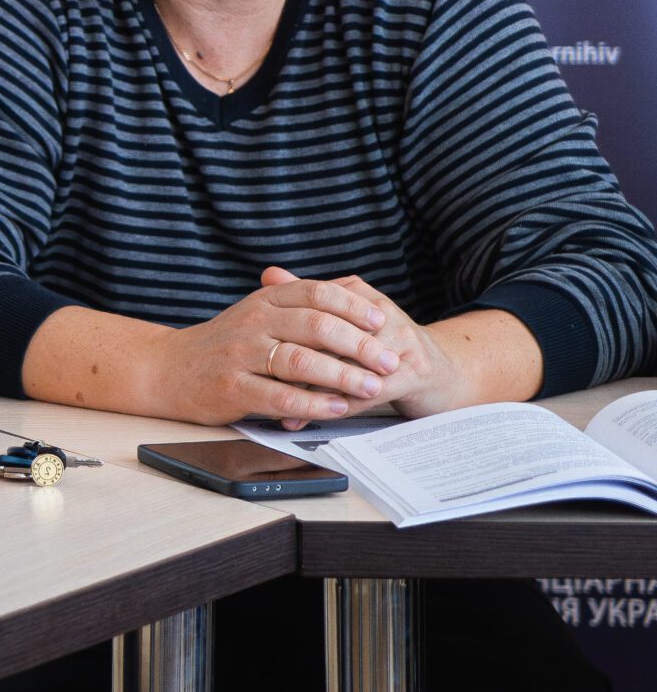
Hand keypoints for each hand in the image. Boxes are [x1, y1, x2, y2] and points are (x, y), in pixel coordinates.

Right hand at [148, 272, 397, 425]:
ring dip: (343, 376)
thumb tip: (353, 295)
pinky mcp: (232, 388)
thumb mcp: (255, 315)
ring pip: (302, 361)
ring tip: (372, 388)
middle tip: (389, 360)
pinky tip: (336, 409)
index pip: (316, 293)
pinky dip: (314, 403)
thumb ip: (296, 304)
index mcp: (263, 300)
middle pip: (316, 326)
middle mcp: (252, 322)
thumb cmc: (222, 345)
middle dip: (360, 345)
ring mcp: (240, 354)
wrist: (167, 369)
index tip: (381, 321)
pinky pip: (281, 396)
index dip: (353, 306)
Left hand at [262, 267, 471, 422]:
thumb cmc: (382, 346)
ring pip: (343, 365)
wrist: (445, 372)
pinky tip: (305, 418)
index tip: (245, 343)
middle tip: (256, 378)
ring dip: (307, 390)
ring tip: (275, 405)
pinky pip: (365, 392)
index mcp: (359, 294)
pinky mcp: (413, 374)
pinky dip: (332, 407)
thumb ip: (309, 297)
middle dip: (289, 360)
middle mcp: (381, 313)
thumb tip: (269, 273)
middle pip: (326, 335)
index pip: (311, 306)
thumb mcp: (345, 317)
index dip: (277, 326)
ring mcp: (400, 343)